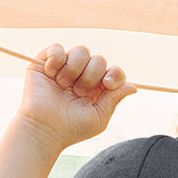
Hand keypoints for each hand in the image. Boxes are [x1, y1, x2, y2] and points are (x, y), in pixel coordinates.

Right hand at [18, 44, 136, 151]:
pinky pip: (58, 48)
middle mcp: (81, 76)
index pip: (113, 71)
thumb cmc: (71, 129)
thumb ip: (115, 99)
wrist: (44, 130)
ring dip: (74, 69)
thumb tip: (133, 86)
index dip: (115, 74)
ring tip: (64, 85)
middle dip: (92, 75)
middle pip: (99, 59)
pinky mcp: (45, 63)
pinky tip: (52, 74)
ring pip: (81, 51)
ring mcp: (64, 68)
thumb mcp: (99, 117)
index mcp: (96, 89)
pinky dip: (57, 59)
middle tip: (79, 92)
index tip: (106, 85)